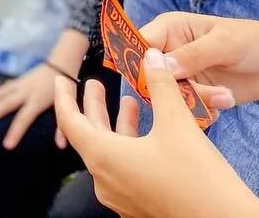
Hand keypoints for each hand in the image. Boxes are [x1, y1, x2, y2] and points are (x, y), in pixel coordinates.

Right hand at [0, 64, 61, 149]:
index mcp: (38, 100)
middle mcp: (26, 91)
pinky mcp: (18, 81)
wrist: (62, 63)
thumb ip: (63, 126)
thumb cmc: (67, 88)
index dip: (15, 131)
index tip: (6, 145)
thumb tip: (61, 146)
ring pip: (1, 93)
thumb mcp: (68, 106)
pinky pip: (3, 89)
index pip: (24, 118)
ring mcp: (21, 84)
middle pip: (7, 103)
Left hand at [54, 52, 258, 217]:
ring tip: (131, 101)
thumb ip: (161, 85)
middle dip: (94, 107)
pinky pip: (125, 169)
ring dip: (117, 125)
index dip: (64, 98)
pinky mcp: (140, 205)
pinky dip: (130, 145)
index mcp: (104, 158)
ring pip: (110, 153)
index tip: (61, 79)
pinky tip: (150, 132)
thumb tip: (152, 56)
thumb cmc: (198, 176)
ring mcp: (122, 197)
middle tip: (94, 84)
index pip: (70, 123)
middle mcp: (106, 181)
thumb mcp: (177, 122)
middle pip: (90, 137)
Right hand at [138, 12, 258, 105]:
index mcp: (169, 28)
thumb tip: (160, 66)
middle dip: (172, 89)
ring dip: (195, 102)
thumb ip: (191, 54)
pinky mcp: (195, 95)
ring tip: (224, 97)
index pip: (138, 44)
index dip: (138, 61)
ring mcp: (182, 76)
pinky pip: (184, 110)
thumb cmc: (253, 41)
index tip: (150, 79)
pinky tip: (223, 104)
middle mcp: (169, 52)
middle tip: (200, 92)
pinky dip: (202, 113)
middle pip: (149, 76)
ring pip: (168, 97)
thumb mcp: (224, 43)